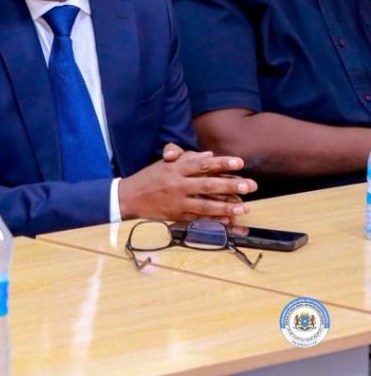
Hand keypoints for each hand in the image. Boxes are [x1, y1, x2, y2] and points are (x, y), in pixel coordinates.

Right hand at [120, 147, 257, 222]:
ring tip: (244, 208)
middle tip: (250, 185)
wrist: (128, 196)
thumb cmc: (150, 177)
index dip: (222, 163)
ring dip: (226, 207)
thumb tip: (208, 155)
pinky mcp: (176, 216)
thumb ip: (186, 158)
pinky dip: (213, 220)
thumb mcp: (165, 163)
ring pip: (205, 204)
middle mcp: (177, 184)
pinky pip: (198, 218)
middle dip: (230, 185)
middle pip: (207, 184)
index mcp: (175, 168)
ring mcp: (177, 201)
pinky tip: (228, 221)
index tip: (240, 162)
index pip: (202, 164)